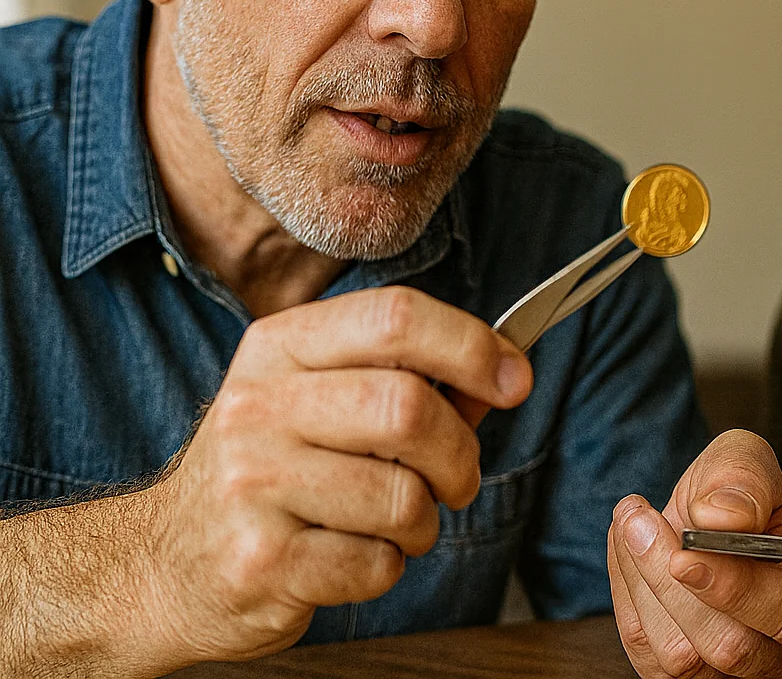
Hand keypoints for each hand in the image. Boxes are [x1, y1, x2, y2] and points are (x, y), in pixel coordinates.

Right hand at [140, 286, 531, 665]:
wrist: (163, 563)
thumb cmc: (270, 470)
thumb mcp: (321, 399)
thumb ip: (410, 377)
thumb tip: (507, 370)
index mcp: (281, 347)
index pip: (396, 317)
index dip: (472, 346)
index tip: (515, 380)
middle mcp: (258, 405)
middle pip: (408, 407)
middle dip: (459, 453)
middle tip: (458, 479)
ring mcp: (251, 483)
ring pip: (401, 495)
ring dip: (425, 520)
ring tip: (400, 523)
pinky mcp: (259, 560)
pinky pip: (375, 563)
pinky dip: (388, 567)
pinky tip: (355, 555)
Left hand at [608, 429, 781, 677]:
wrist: (714, 528)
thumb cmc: (742, 494)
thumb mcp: (749, 461)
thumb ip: (743, 477)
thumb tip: (719, 519)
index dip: (732, 589)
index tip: (682, 555)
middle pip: (729, 648)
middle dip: (671, 585)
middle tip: (637, 519)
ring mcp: (753, 677)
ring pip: (683, 663)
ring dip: (643, 589)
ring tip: (634, 525)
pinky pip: (651, 664)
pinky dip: (631, 604)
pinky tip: (631, 554)